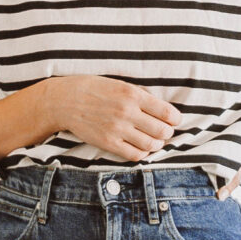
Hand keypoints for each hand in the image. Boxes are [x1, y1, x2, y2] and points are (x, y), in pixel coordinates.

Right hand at [45, 76, 181, 161]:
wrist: (65, 101)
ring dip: (156, 145)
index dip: (175, 119)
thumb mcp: (120, 84)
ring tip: (154, 141)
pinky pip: (134, 155)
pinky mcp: (108, 143)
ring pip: (150, 145)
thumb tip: (161, 109)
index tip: (174, 120)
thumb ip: (140, 96)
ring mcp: (117, 129)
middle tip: (164, 132)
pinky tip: (140, 148)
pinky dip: (142, 154)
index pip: (167, 112)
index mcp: (133, 94)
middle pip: (162, 131)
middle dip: (167, 133)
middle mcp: (127, 112)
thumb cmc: (93, 89)